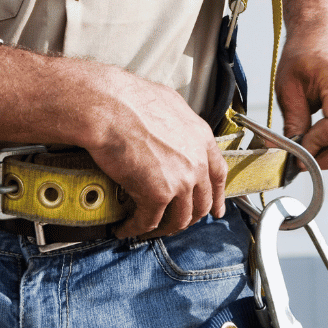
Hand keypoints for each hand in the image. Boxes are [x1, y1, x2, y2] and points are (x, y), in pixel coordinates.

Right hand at [85, 70, 227, 239]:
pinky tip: (126, 229)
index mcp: (201, 139)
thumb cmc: (128, 99)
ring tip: (149, 228)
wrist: (108, 107)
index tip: (215, 210)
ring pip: (179, 218)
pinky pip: (148, 221)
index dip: (217, 196)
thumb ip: (178, 124)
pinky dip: (136, 229)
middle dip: (189, 218)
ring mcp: (180, 181)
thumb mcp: (168, 104)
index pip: (218, 175)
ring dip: (164, 228)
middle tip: (175, 223)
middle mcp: (196, 162)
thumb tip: (171, 130)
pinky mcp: (157, 194)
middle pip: (201, 203)